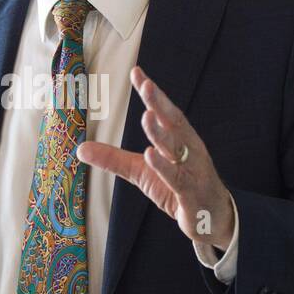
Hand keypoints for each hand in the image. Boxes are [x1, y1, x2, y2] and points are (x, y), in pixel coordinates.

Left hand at [77, 65, 234, 249]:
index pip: (166, 113)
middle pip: (175, 123)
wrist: (212, 220)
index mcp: (180, 140)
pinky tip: (151, 154)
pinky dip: (164, 167)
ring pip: (177, 149)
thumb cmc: (179, 189)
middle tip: (147, 84)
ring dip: (162, 132)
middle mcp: (189, 150)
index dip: (152, 94)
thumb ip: (113, 159)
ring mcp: (192, 171)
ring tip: (147, 116)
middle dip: (161, 103)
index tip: (138, 73)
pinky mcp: (191, 194)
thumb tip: (80, 149)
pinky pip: (177, 178)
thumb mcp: (141, 172)